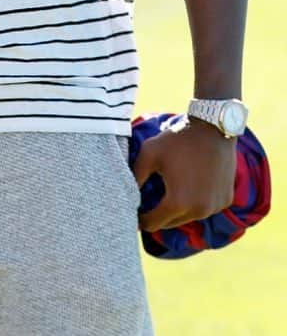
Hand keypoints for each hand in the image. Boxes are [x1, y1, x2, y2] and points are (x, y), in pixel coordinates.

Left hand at [132, 117, 237, 231]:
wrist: (213, 129)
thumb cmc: (177, 140)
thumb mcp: (149, 154)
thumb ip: (136, 176)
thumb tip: (127, 194)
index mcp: (178, 202)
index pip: (152, 224)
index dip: (140, 219)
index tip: (133, 212)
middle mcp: (199, 211)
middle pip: (170, 223)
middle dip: (157, 215)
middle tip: (146, 203)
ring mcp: (215, 207)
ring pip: (188, 217)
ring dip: (176, 210)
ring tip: (166, 192)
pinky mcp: (225, 201)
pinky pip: (204, 208)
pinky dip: (194, 203)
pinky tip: (187, 186)